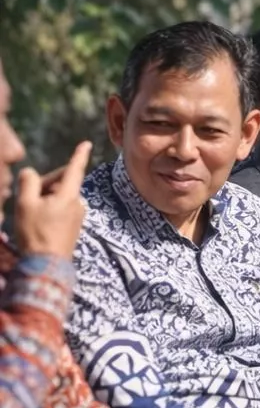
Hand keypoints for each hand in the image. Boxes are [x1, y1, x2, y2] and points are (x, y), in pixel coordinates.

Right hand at [11, 140, 91, 256]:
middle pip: (61, 183)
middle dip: (44, 184)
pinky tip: (38, 223)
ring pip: (59, 197)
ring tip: (31, 215)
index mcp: (68, 195)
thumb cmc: (36, 233)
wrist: (47, 264)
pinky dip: (49, 209)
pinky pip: (61, 209)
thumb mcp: (26, 205)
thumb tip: (30, 172)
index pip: (74, 170)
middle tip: (27, 199)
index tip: (86, 143)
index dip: (78, 155)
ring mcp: (77, 215)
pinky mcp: (74, 225)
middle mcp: (78, 202)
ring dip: (45, 198)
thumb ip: (28, 183)